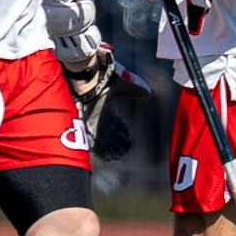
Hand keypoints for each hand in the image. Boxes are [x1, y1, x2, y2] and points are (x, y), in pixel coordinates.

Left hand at [65, 46, 152, 160]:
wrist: (91, 78)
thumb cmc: (106, 79)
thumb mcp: (126, 84)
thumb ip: (137, 89)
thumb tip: (147, 93)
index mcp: (105, 106)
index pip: (114, 122)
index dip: (122, 130)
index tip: (128, 137)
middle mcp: (98, 115)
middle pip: (108, 133)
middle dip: (117, 143)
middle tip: (124, 150)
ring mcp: (92, 121)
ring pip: (102, 140)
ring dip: (111, 149)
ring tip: (118, 156)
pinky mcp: (87, 126)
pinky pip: (93, 143)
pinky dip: (101, 152)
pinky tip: (109, 157)